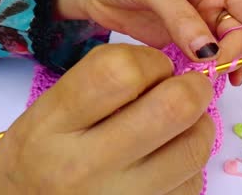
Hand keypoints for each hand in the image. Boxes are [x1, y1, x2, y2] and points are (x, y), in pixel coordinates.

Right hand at [0, 44, 214, 194]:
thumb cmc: (42, 159)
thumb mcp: (48, 113)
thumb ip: (102, 83)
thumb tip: (169, 71)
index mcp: (53, 127)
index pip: (120, 72)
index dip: (152, 61)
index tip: (155, 68)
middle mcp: (86, 167)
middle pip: (173, 107)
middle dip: (193, 87)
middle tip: (188, 88)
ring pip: (195, 146)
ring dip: (199, 125)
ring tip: (180, 125)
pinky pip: (193, 179)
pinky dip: (190, 161)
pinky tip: (169, 159)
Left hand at [56, 0, 241, 84]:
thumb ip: (183, 19)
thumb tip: (209, 52)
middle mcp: (212, 5)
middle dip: (237, 54)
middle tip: (217, 68)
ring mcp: (197, 27)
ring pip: (225, 51)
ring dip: (226, 67)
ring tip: (217, 79)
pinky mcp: (180, 43)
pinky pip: (204, 61)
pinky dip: (210, 73)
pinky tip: (210, 82)